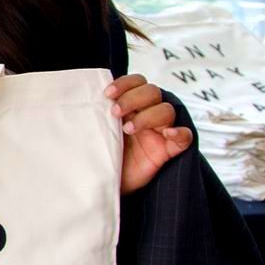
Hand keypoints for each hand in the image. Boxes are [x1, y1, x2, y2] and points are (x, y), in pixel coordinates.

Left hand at [106, 73, 191, 193]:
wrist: (106, 183)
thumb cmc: (101, 155)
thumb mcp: (95, 132)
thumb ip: (95, 116)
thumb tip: (79, 104)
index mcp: (131, 106)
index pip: (137, 82)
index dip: (125, 84)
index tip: (107, 94)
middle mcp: (147, 114)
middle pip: (152, 92)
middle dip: (133, 98)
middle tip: (115, 113)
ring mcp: (159, 131)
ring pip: (166, 110)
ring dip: (148, 116)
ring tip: (128, 130)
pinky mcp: (169, 149)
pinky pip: (185, 137)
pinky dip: (180, 133)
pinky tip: (168, 134)